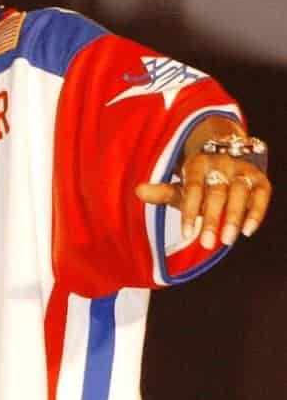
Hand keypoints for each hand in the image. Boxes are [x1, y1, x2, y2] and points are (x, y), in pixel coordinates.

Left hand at [136, 152, 271, 248]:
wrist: (224, 155)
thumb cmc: (197, 180)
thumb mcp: (179, 186)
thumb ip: (161, 192)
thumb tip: (138, 190)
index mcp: (198, 163)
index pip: (192, 188)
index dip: (189, 211)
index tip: (186, 234)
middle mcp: (221, 163)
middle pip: (216, 193)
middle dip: (212, 219)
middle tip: (206, 244)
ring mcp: (242, 170)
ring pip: (240, 192)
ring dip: (234, 217)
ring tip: (227, 241)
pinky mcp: (259, 178)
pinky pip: (262, 194)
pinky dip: (256, 212)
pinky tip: (247, 231)